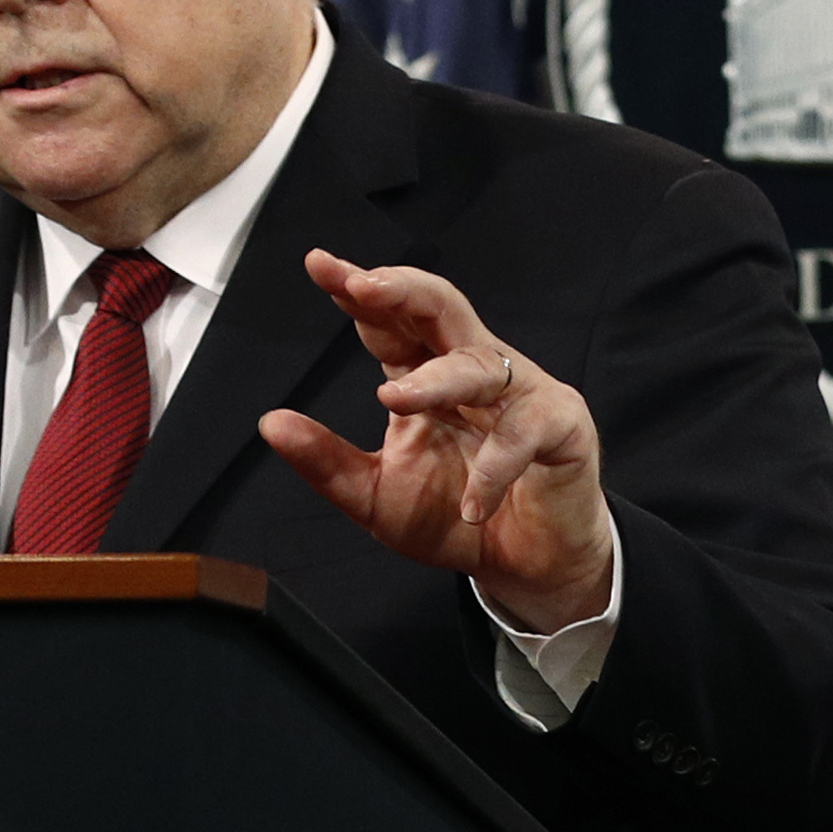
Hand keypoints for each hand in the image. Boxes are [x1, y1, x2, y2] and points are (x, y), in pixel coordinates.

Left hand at [258, 250, 612, 632]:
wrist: (527, 568)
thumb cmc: (455, 518)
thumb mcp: (375, 497)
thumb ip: (327, 462)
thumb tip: (269, 423)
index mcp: (426, 374)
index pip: (390, 320)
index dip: (358, 290)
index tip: (319, 264)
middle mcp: (474, 370)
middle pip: (442, 307)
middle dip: (402, 290)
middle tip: (362, 287)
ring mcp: (522, 393)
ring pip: (478, 365)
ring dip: (435, 379)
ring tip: (393, 399)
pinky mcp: (562, 427)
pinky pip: (524, 432)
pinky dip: (494, 467)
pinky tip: (470, 505)